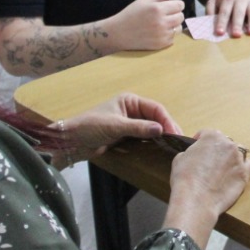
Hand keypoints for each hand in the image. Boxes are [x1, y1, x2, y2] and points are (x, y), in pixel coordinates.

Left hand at [51, 93, 181, 155]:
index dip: (167, 120)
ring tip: (172, 146)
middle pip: (155, 118)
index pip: (155, 108)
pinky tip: (159, 149)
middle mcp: (131, 110)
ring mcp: (129, 123)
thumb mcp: (115, 126)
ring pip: (151, 128)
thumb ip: (138, 128)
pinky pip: (143, 137)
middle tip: (178, 141)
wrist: (71, 141)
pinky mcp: (125, 135)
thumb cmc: (90, 127)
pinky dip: (152, 142)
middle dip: (167, 128)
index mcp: (129, 101)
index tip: (174, 133)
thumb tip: (161, 130)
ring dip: (161, 136)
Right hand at [110, 0, 185, 50]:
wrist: (119, 33)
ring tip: (162, 23)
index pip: (180, 5)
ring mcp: (162, 35)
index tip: (168, 6)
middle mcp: (161, 22)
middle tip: (164, 15)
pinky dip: (168, 34)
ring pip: (179, 28)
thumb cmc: (132, 13)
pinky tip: (158, 32)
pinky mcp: (161, 45)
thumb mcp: (145, 0)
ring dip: (173, 25)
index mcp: (158, 9)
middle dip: (175, 14)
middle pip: (181, 16)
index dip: (175, 4)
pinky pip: (174, 38)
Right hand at [168, 130, 249, 219]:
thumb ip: (191, 151)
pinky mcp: (244, 174)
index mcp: (212, 137)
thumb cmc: (185, 179)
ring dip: (231, 155)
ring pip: (238, 151)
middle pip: (223, 141)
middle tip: (209, 160)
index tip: (197, 148)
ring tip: (223, 166)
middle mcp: (228, 144)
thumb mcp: (180, 158)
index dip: (200, 140)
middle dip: (216, 149)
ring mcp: (238, 159)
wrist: (196, 200)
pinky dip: (243, 166)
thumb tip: (196, 155)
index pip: (206, 133)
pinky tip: (235, 172)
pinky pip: (248, 165)